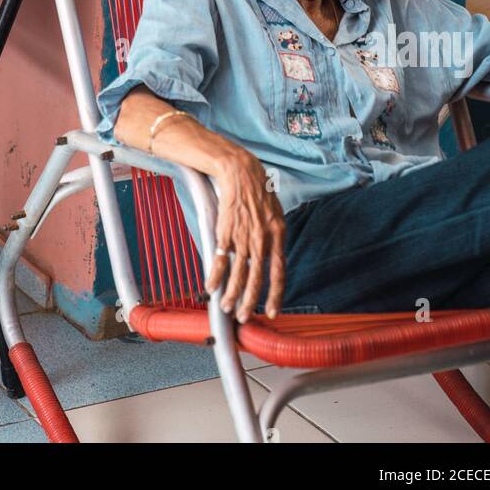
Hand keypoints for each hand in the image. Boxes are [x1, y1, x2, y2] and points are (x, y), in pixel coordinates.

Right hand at [205, 150, 285, 324]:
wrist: (241, 172)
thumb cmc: (259, 191)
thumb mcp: (275, 214)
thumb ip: (274, 237)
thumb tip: (272, 258)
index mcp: (278, 235)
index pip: (278, 273)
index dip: (275, 295)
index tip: (272, 312)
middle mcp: (262, 239)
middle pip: (256, 278)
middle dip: (251, 301)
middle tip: (245, 317)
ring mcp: (243, 236)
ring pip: (238, 273)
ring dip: (231, 294)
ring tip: (226, 308)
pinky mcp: (226, 232)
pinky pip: (220, 259)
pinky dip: (215, 275)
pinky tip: (211, 287)